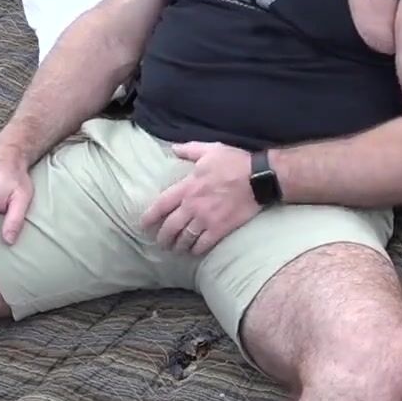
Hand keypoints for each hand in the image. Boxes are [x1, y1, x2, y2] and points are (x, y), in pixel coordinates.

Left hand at [141, 141, 259, 255]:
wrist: (258, 178)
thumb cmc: (234, 162)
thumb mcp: (210, 149)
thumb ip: (189, 150)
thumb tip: (173, 148)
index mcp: (187, 187)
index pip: (161, 205)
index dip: (150, 216)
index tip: (143, 225)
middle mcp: (193, 206)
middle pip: (170, 227)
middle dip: (163, 237)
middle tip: (160, 243)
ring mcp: (206, 219)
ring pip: (185, 238)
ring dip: (178, 246)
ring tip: (175, 250)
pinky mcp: (220, 228)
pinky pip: (203, 244)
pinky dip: (196, 250)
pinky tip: (194, 251)